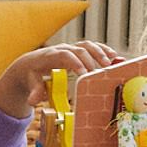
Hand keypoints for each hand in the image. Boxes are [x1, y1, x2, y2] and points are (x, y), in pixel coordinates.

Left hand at [0, 40, 121, 116]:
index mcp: (51, 56)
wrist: (31, 63)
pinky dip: (103, 50)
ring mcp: (71, 48)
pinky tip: (115, 57)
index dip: (76, 63)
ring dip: (100, 53)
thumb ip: (34, 91)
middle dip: (91, 59)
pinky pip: (92, 47)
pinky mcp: (78, 51)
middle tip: (101, 72)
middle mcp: (63, 49)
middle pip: (79, 49)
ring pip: (88, 45)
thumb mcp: (31, 83)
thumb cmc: (32, 74)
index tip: (85, 74)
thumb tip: (33, 101)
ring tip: (111, 63)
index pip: (65, 55)